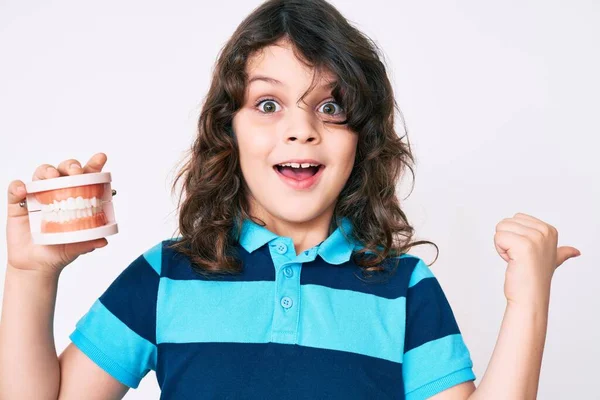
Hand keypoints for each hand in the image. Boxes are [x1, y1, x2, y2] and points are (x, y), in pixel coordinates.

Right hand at [6, 153, 109, 275]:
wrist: (35, 265)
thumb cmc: (60, 250)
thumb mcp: (77, 246)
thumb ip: (89, 242)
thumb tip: (103, 241)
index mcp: (76, 198)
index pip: (86, 177)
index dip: (93, 165)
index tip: (101, 157)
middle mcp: (58, 193)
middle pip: (64, 170)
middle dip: (70, 166)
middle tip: (75, 171)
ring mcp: (38, 196)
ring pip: (41, 173)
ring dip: (47, 170)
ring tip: (51, 176)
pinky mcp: (18, 204)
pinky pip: (15, 189)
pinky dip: (17, 186)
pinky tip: (23, 190)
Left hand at [494, 212, 580, 307]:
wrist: (530, 297)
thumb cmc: (535, 278)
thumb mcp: (552, 260)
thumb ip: (562, 252)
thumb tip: (575, 252)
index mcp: (549, 230)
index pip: (516, 218)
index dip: (515, 236)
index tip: (525, 253)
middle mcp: (544, 231)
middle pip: (506, 222)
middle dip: (507, 240)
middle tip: (519, 257)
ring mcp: (535, 238)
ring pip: (500, 228)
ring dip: (503, 246)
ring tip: (517, 260)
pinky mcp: (523, 245)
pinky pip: (498, 237)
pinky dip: (500, 251)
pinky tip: (512, 262)